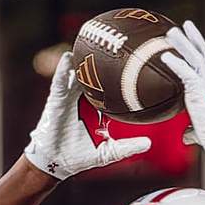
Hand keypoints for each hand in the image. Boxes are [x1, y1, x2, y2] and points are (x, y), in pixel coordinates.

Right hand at [22, 55, 151, 183]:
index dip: (119, 76)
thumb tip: (148, 144)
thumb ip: (127, 147)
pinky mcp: (56, 100)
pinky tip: (68, 57)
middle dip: (101, 60)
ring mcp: (69, 97)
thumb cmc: (79, 156)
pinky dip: (63, 69)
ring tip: (91, 42)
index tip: (133, 63)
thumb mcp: (108, 152)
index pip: (109, 88)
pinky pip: (60, 82)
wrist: (56, 162)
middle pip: (93, 76)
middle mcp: (82, 99)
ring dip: (82, 59)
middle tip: (115, 44)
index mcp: (96, 107)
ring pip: (76, 74)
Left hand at [159, 18, 204, 161]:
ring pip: (195, 57)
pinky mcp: (200, 90)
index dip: (197, 50)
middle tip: (183, 25)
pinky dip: (175, 63)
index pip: (204, 64)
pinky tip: (164, 55)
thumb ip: (191, 130)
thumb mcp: (200, 131)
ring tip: (171, 31)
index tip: (190, 39)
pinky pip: (186, 72)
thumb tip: (186, 137)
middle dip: (192, 38)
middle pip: (201, 53)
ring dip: (183, 43)